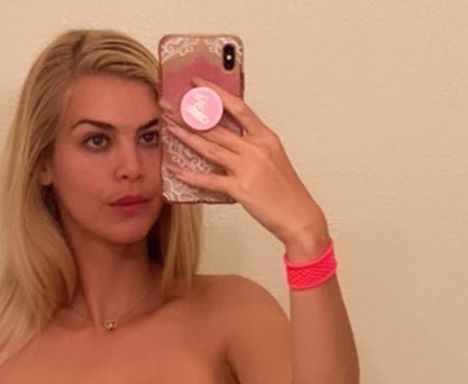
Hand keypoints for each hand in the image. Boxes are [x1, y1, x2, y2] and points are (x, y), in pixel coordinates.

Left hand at [160, 75, 330, 253]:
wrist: (298, 216)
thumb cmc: (286, 191)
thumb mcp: (273, 158)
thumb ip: (252, 145)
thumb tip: (229, 137)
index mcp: (265, 137)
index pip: (237, 107)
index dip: (215, 93)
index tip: (198, 84)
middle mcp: (255, 148)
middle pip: (216, 126)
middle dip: (189, 115)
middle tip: (169, 107)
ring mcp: (247, 167)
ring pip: (209, 147)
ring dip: (185, 136)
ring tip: (168, 127)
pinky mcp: (239, 188)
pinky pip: (209, 179)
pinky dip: (190, 175)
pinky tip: (176, 169)